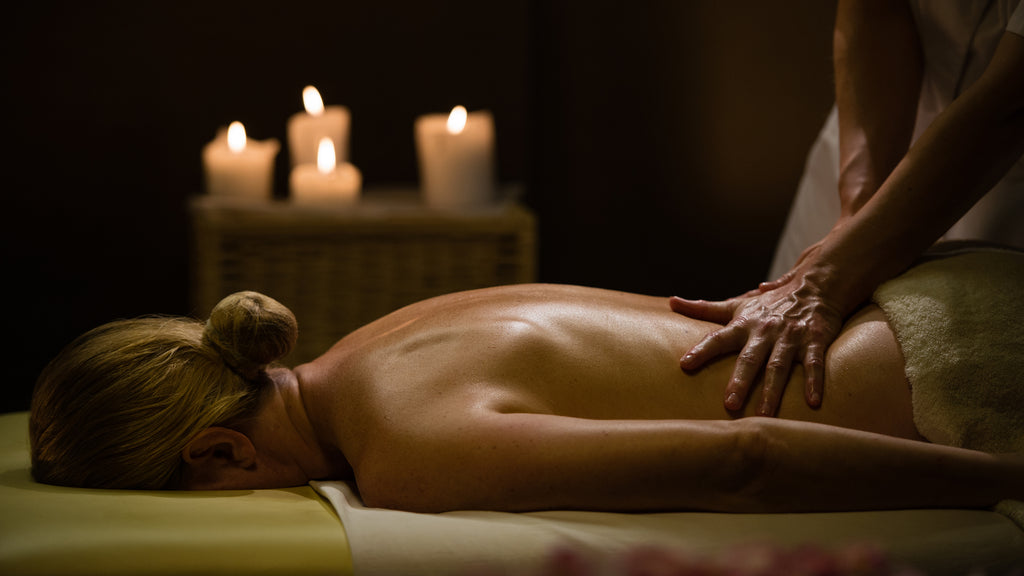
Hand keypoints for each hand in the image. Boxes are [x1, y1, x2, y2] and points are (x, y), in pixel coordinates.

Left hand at [670, 260, 844, 415]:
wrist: (815, 284)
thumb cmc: (770, 303)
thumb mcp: (737, 304)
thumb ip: (704, 309)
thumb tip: (671, 302)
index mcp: (743, 324)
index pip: (718, 338)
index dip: (701, 350)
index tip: (684, 364)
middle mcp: (764, 331)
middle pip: (749, 358)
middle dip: (740, 381)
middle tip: (729, 405)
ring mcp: (790, 336)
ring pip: (779, 366)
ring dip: (772, 390)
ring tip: (764, 415)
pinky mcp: (814, 340)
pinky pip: (814, 363)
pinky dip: (814, 381)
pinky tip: (813, 402)